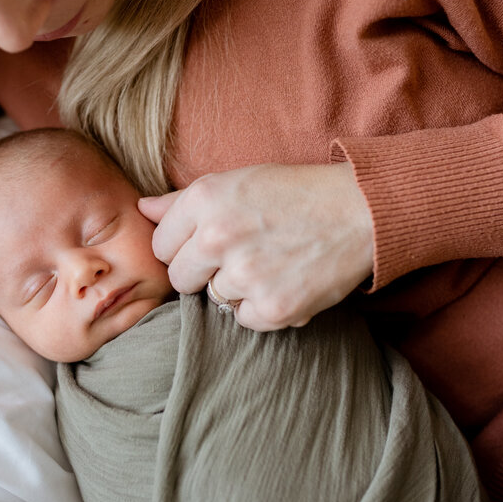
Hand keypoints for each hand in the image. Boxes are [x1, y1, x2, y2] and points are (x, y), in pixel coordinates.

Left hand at [138, 163, 373, 330]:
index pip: (161, 245)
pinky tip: (284, 280)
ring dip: (237, 288)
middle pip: (179, 278)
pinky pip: (243, 320)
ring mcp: (245, 275)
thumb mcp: (236, 181)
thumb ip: (182, 200)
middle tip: (239, 255)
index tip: (209, 242)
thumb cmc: (296, 192)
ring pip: (214, 299)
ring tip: (270, 262)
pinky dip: (262, 307)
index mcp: (204, 200)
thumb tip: (142, 210)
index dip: (184, 246)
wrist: (360, 211)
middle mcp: (218, 237)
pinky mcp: (272, 308)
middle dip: (203, 272)